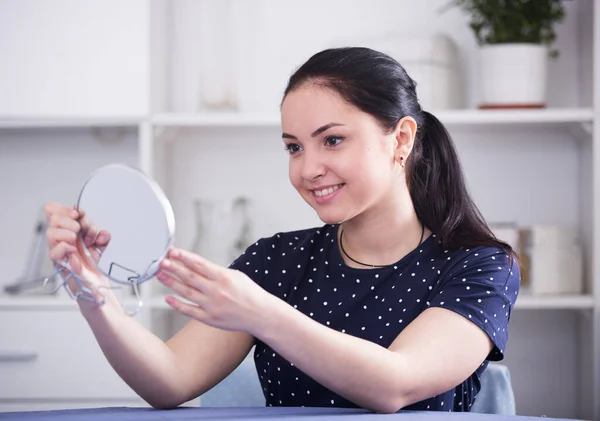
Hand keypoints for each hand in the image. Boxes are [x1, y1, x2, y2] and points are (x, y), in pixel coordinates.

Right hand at [44, 202, 111, 292]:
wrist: (93, 280)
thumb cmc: (91, 261)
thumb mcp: (100, 244)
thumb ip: (103, 237)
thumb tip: (104, 233)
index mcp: (67, 228)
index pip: (54, 210)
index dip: (64, 209)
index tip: (78, 214)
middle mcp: (60, 236)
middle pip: (53, 218)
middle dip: (70, 220)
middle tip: (80, 229)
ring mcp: (57, 248)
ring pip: (51, 233)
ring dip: (67, 233)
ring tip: (77, 239)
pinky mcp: (58, 261)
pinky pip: (54, 252)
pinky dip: (65, 247)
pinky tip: (74, 250)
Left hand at [156, 247, 271, 333]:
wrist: (260, 314)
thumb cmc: (249, 293)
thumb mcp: (236, 276)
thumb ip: (216, 272)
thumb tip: (195, 265)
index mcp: (223, 277)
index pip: (198, 263)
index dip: (183, 256)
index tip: (172, 251)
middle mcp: (216, 290)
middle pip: (189, 276)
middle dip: (173, 268)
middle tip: (161, 262)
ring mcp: (212, 305)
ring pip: (186, 292)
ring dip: (171, 283)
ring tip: (160, 275)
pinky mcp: (210, 319)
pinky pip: (189, 311)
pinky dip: (177, 304)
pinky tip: (167, 298)